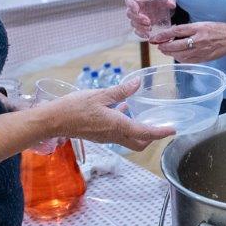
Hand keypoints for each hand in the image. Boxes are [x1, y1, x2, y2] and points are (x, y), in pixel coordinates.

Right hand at [46, 77, 172, 150]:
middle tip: (161, 125)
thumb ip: (121, 91)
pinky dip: (125, 126)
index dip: (160, 132)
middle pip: (139, 143)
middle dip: (152, 137)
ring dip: (139, 131)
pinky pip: (118, 134)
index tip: (172, 130)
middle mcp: (113, 135)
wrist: (53, 120)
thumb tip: (137, 82)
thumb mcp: (100, 95)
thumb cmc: (74, 107)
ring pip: (129, 139)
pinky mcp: (98, 135)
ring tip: (145, 116)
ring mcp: (106, 137)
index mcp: (117, 126)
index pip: (145, 133)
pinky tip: (123, 109)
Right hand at [124, 0, 175, 40]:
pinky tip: (147, 36)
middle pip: (130, 14)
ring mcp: (136, 17)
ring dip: (140, 27)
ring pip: (133, 23)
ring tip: (150, 29)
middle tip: (148, 22)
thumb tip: (171, 5)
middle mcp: (134, 8)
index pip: (129, 0)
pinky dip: (141, 34)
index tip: (137, 10)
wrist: (165, 6)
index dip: (131, 5)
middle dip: (138, 19)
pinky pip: (136, 31)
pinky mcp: (140, 25)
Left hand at [156, 22, 225, 63]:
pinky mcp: (203, 59)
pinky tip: (176, 56)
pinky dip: (179, 58)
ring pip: (180, 55)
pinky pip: (188, 60)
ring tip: (165, 50)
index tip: (155, 38)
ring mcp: (201, 51)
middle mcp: (198, 40)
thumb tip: (173, 32)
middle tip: (158, 45)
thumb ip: (188, 29)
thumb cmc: (218, 29)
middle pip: (176, 45)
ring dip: (170, 53)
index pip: (176, 31)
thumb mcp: (202, 24)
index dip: (163, 35)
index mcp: (198, 28)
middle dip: (164, 46)